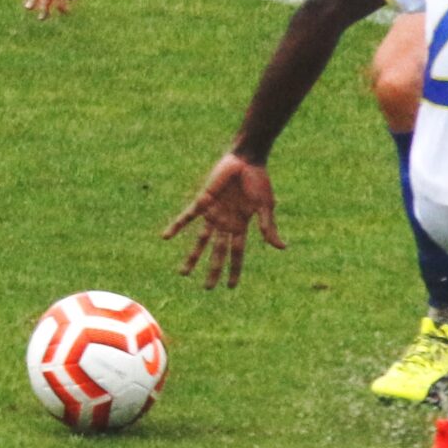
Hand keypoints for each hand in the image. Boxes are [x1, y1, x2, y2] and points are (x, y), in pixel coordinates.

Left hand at [162, 152, 283, 287]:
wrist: (247, 159)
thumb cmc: (258, 180)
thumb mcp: (266, 206)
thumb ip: (269, 227)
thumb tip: (282, 248)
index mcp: (241, 225)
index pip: (237, 254)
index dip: (234, 270)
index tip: (230, 287)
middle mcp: (225, 223)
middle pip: (218, 252)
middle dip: (213, 270)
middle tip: (207, 288)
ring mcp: (213, 213)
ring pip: (200, 240)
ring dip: (192, 256)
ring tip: (183, 273)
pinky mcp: (203, 201)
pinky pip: (187, 216)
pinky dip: (177, 226)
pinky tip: (165, 236)